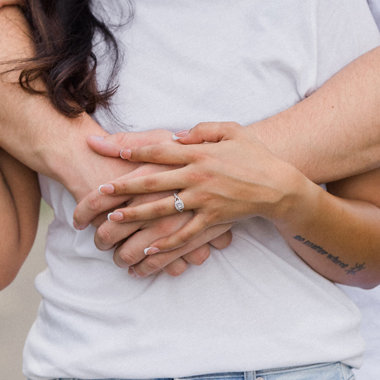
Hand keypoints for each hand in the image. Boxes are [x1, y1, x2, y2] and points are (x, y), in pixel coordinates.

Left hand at [84, 121, 301, 257]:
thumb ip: (203, 130)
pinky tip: (148, 250)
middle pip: (152, 181)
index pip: (159, 150)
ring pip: (162, 209)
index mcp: (198, 153)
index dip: (135, 151)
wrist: (279, 185)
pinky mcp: (212, 220)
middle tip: (100, 190)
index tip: (113, 152)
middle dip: (123, 186)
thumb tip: (177, 134)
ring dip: (135, 215)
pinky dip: (166, 244)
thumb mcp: (232, 130)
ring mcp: (203, 200)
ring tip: (113, 219)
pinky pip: (184, 234)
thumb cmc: (255, 155)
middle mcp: (197, 176)